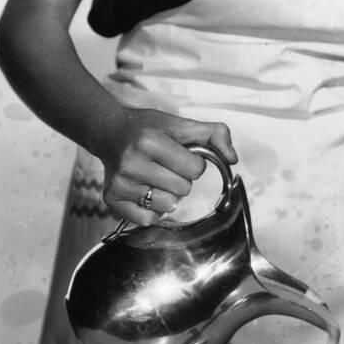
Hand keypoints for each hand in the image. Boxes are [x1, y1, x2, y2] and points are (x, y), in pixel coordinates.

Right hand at [97, 107, 237, 225]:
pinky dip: (152, 210)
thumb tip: (232, 160)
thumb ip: (215, 134)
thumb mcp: (181, 123)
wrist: (110, 132)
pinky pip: (147, 219)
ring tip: (155, 177)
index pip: (195, 169)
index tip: (180, 154)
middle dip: (180, 178)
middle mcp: (132, 163)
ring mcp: (120, 183)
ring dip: (167, 195)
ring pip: (167, 206)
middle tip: (165, 165)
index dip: (193, 163)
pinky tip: (145, 190)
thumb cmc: (149, 129)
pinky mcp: (111, 199)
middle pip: (182, 189)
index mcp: (150, 141)